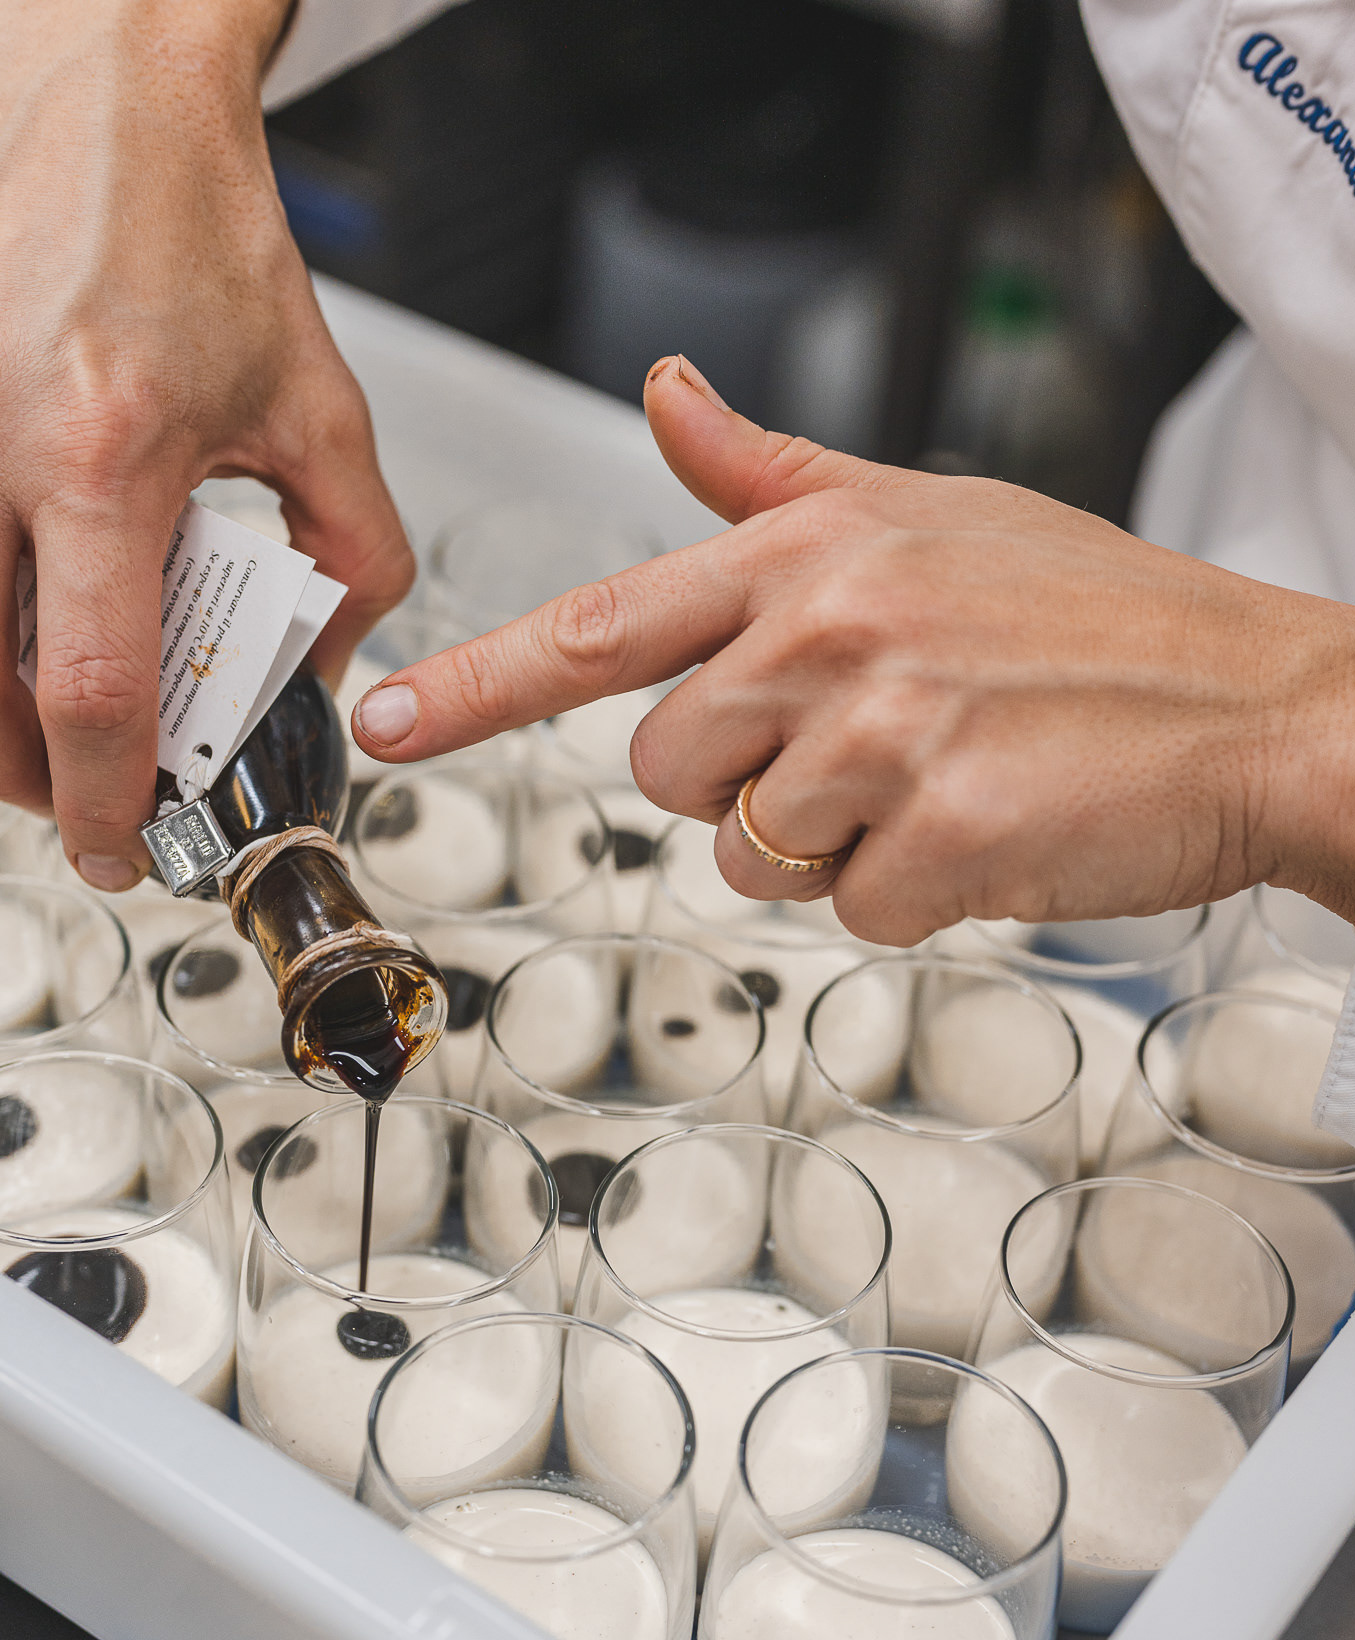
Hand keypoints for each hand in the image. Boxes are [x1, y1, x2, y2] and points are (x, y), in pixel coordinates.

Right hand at [0, 0, 413, 888]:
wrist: (107, 109)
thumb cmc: (199, 237)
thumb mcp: (318, 412)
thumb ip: (353, 559)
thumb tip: (325, 666)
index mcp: (102, 459)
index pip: (93, 689)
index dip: (108, 798)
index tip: (126, 847)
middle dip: (40, 776)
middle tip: (98, 797)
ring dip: (3, 710)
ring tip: (70, 724)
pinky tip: (37, 621)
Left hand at [350, 354, 1354, 946]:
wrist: (1251, 697)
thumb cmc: (1093, 613)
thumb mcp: (925, 512)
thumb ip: (772, 479)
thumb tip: (669, 400)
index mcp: (807, 551)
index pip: (602, 622)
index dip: (477, 683)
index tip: (390, 720)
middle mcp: (828, 630)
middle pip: (668, 769)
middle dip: (746, 785)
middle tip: (870, 748)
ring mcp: (884, 732)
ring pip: (753, 853)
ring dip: (836, 846)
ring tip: (943, 779)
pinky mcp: (940, 832)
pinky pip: (852, 910)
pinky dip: (912, 894)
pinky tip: (988, 829)